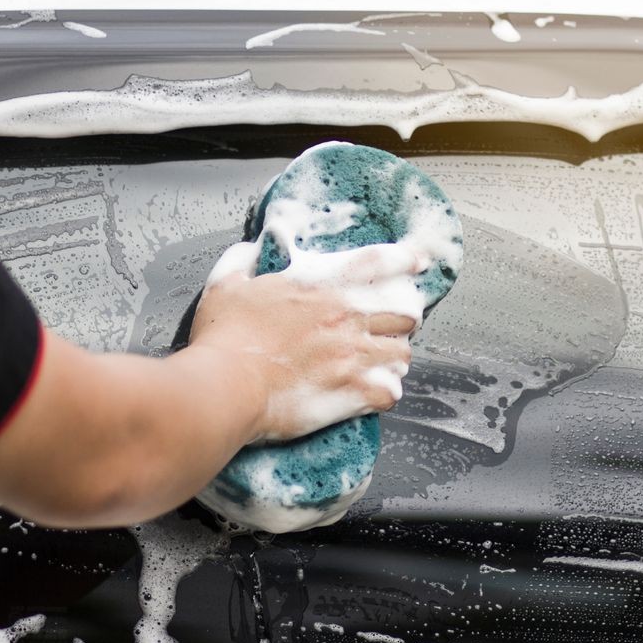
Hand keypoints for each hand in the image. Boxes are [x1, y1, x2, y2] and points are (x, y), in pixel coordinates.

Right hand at [189, 242, 424, 440]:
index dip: (405, 259)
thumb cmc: (224, 338)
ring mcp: (354, 357)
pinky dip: (387, 393)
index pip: (377, 263)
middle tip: (389, 329)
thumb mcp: (226, 284)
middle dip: (401, 321)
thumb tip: (250, 248)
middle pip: (405, 314)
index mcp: (322, 288)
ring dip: (394, 357)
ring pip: (402, 353)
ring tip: (383, 363)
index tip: (419, 261)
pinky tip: (375, 393)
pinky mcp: (352, 393)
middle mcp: (346, 318)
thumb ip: (242, 260)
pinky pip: (392, 393)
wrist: (223, 385)